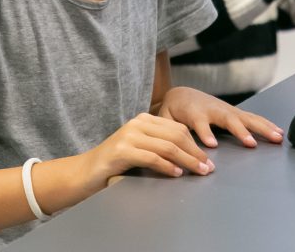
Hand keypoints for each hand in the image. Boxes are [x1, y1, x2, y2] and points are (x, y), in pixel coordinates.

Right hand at [79, 112, 212, 186]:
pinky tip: (177, 174)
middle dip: (195, 153)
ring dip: (187, 161)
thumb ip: (158, 147)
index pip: (177, 129)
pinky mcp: (122, 151)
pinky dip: (167, 166)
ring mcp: (128, 136)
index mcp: (143, 120)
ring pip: (167, 146)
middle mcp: (137, 124)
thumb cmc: (115, 164)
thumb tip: (190, 157)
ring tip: (199, 172)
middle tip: (208, 168)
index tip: (208, 160)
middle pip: (176, 136)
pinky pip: (151, 157)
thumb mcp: (140, 149)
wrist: (85, 172)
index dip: (195, 144)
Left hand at [157, 86, 283, 147]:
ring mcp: (227, 110)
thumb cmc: (174, 109)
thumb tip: (176, 142)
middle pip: (229, 119)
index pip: (200, 122)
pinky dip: (266, 125)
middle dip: (241, 131)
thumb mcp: (165, 118)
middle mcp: (214, 109)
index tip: (212, 144)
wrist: (182, 94)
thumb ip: (169, 128)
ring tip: (276, 137)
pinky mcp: (235, 112)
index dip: (206, 132)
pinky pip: (253, 119)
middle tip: (251, 143)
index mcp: (194, 112)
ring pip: (246, 118)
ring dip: (262, 128)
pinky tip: (279, 132)